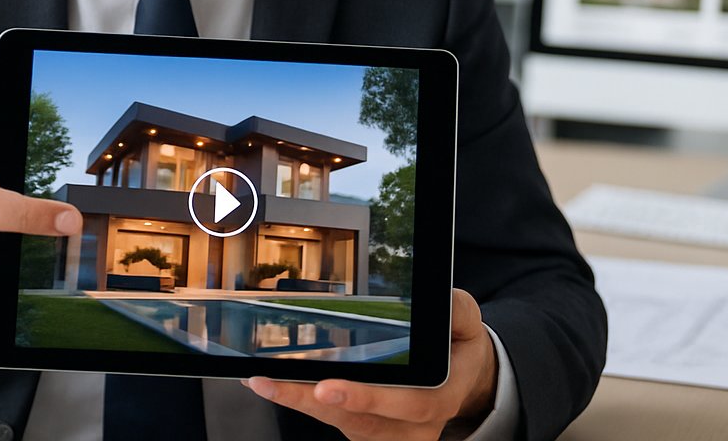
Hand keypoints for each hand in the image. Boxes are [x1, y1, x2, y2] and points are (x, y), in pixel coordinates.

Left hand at [243, 289, 497, 440]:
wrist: (462, 378)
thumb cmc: (457, 345)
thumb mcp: (467, 324)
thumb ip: (456, 312)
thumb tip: (437, 300)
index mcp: (439, 397)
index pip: (406, 404)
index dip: (366, 399)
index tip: (326, 386)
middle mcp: (412, 424)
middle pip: (360, 422)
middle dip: (312, 403)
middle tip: (273, 382)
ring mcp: (387, 432)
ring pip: (338, 422)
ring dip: (296, 401)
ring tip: (260, 378)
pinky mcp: (365, 430)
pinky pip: (330, 419)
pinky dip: (297, 400)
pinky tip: (268, 381)